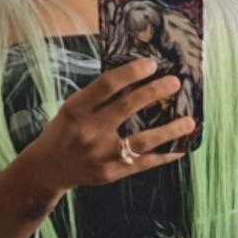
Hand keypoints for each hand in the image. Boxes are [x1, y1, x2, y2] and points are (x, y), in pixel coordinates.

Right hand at [24, 55, 195, 190]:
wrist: (48, 168)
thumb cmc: (66, 130)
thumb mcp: (74, 108)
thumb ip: (100, 97)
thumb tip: (139, 78)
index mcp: (77, 109)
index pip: (107, 85)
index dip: (131, 72)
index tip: (152, 64)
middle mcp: (89, 131)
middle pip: (127, 107)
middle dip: (155, 92)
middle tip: (175, 83)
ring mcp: (101, 155)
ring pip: (142, 140)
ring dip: (170, 130)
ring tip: (190, 121)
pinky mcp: (111, 173)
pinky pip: (145, 163)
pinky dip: (165, 155)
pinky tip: (181, 148)